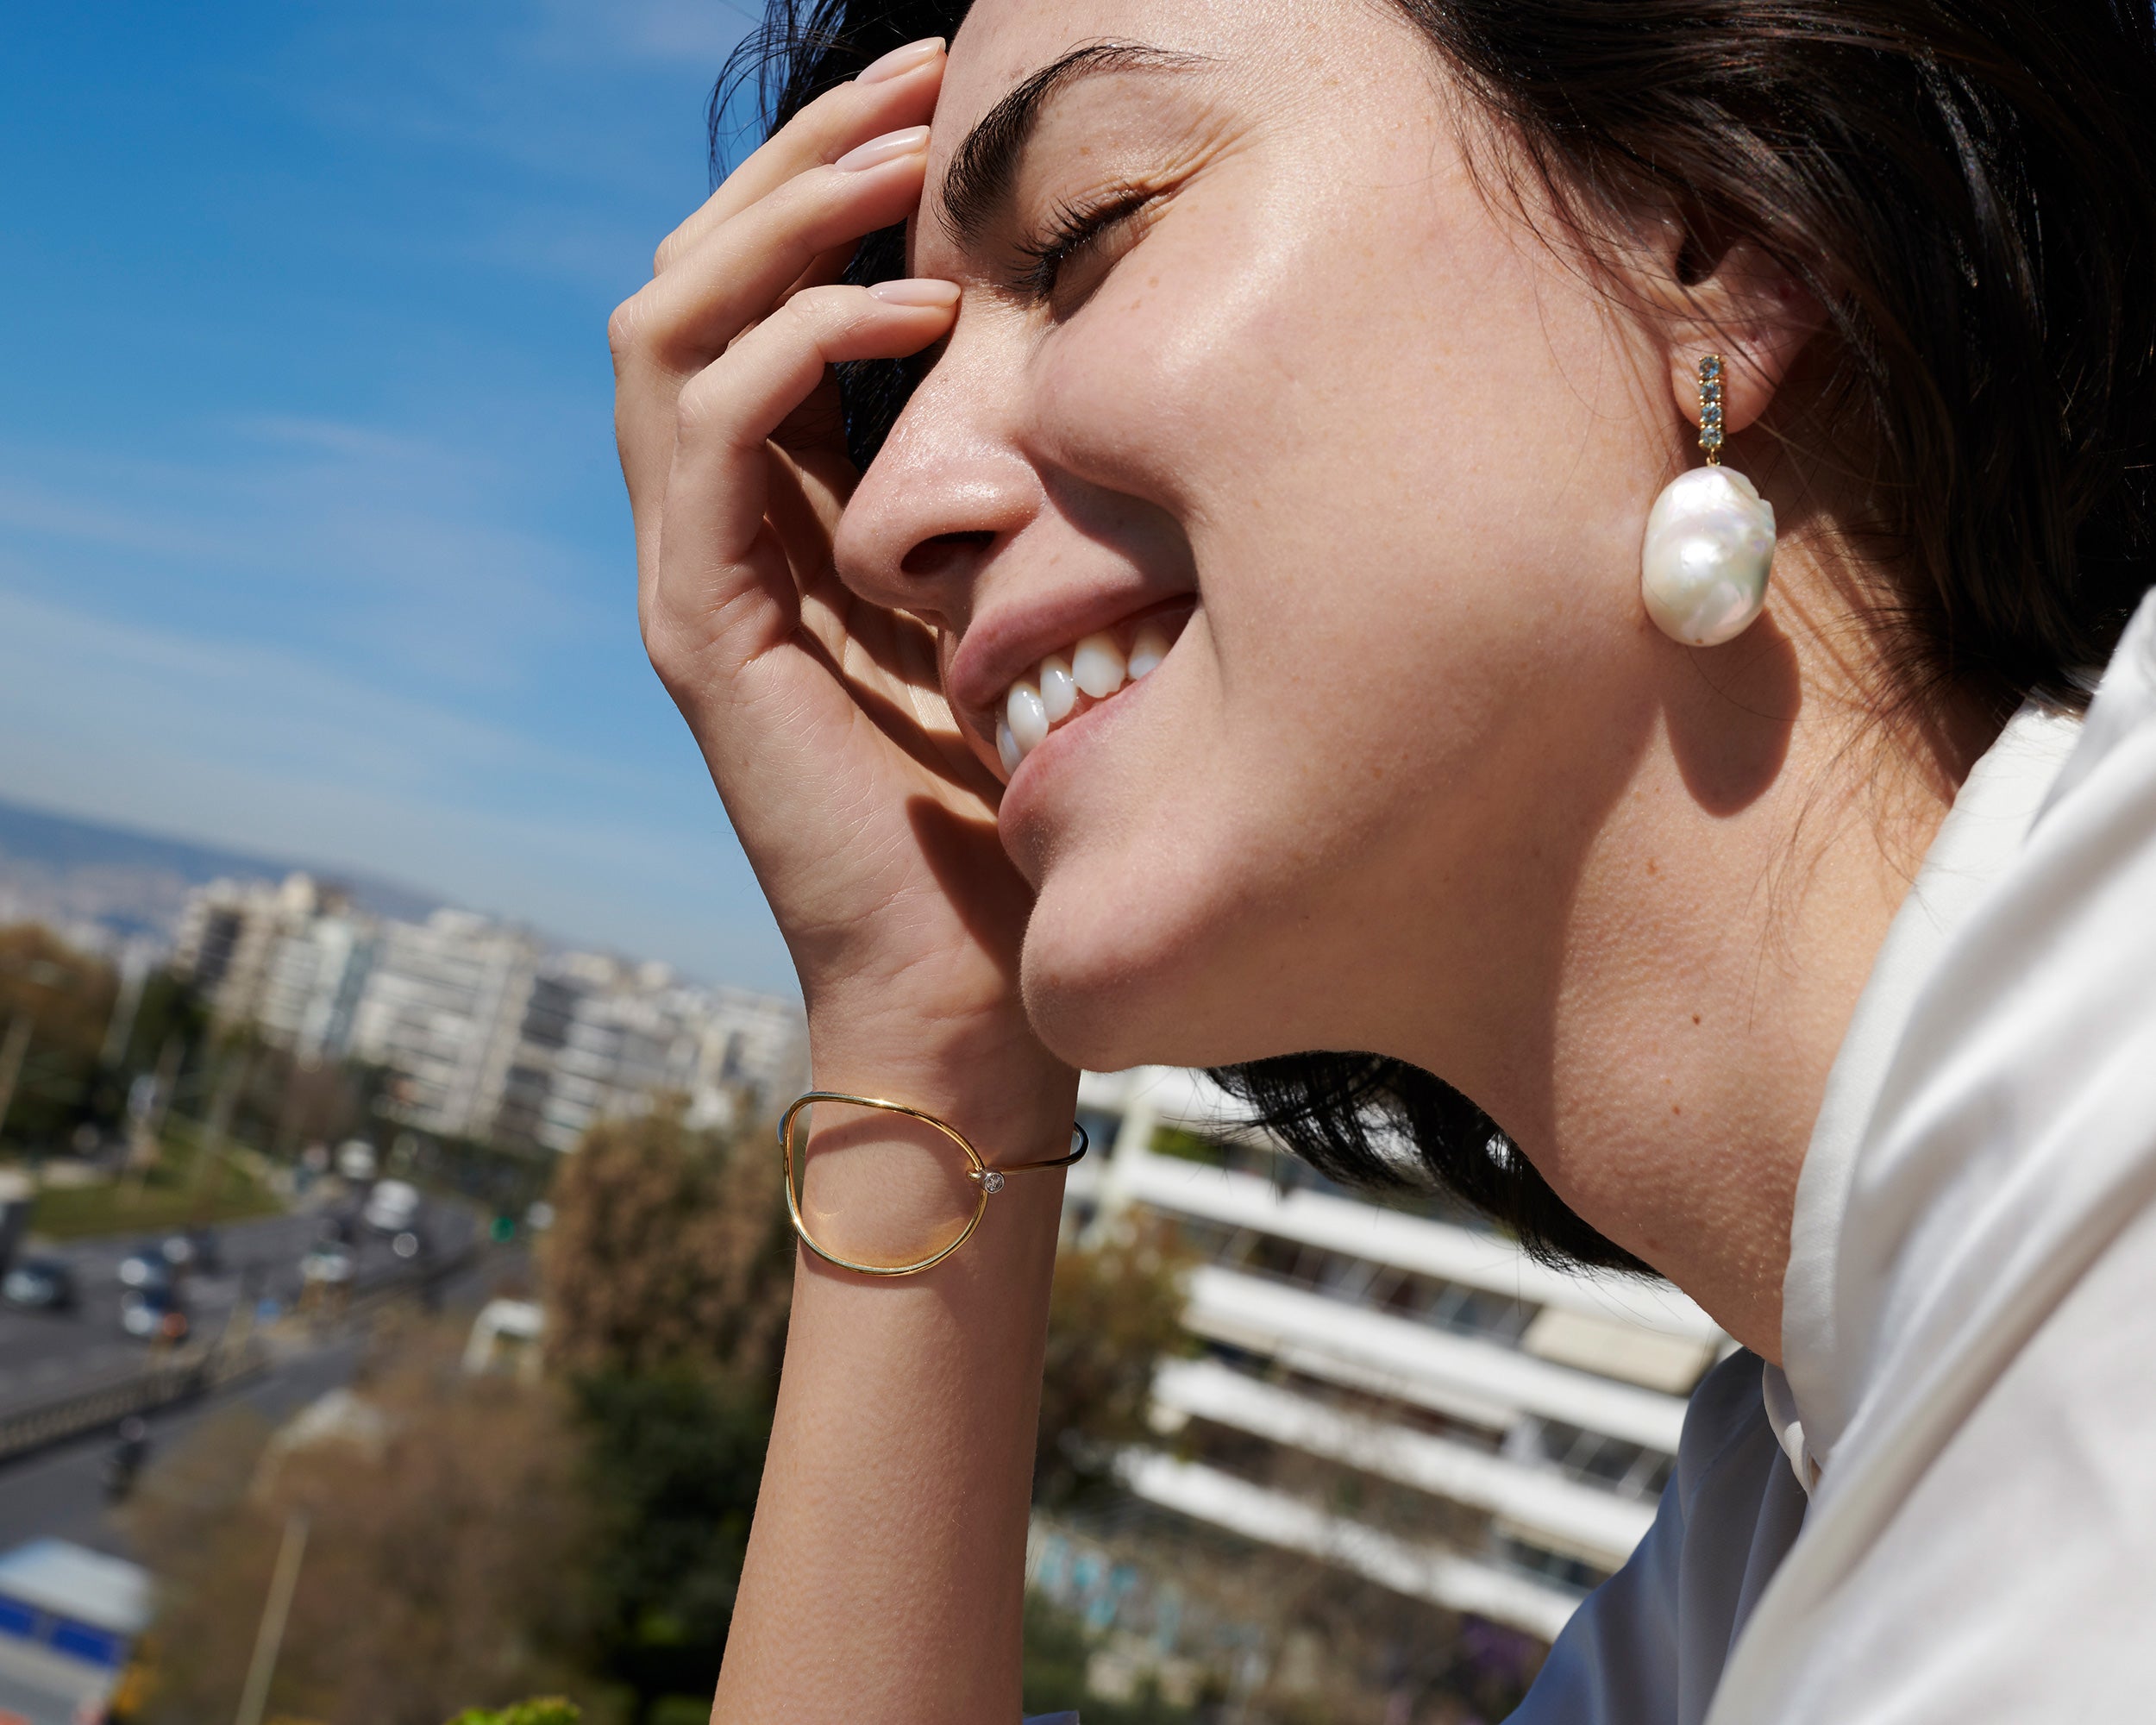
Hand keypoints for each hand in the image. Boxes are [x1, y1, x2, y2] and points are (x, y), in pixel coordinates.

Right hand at [610, 43, 1061, 1087]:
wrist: (971, 977)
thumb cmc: (1018, 798)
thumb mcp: (1026, 598)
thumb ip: (1006, 484)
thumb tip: (1088, 356)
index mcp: (788, 512)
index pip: (758, 298)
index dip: (831, 185)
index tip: (946, 104)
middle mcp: (720, 527)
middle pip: (694, 279)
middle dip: (801, 161)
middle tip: (920, 81)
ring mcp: (697, 575)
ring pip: (669, 328)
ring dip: (783, 222)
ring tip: (907, 160)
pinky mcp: (703, 630)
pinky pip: (711, 437)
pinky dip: (795, 349)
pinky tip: (910, 316)